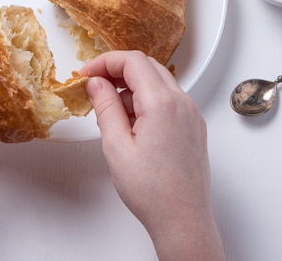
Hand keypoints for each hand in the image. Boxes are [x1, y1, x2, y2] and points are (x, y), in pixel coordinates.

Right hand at [80, 50, 224, 260]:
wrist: (183, 220)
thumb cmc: (152, 192)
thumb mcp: (116, 147)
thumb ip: (105, 107)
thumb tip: (97, 83)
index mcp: (162, 104)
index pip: (133, 61)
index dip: (106, 61)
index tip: (87, 73)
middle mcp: (182, 103)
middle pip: (147, 66)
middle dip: (118, 70)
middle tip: (96, 84)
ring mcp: (191, 114)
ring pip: (158, 81)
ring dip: (133, 86)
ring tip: (112, 112)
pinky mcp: (193, 125)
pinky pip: (168, 99)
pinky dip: (147, 100)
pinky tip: (132, 123)